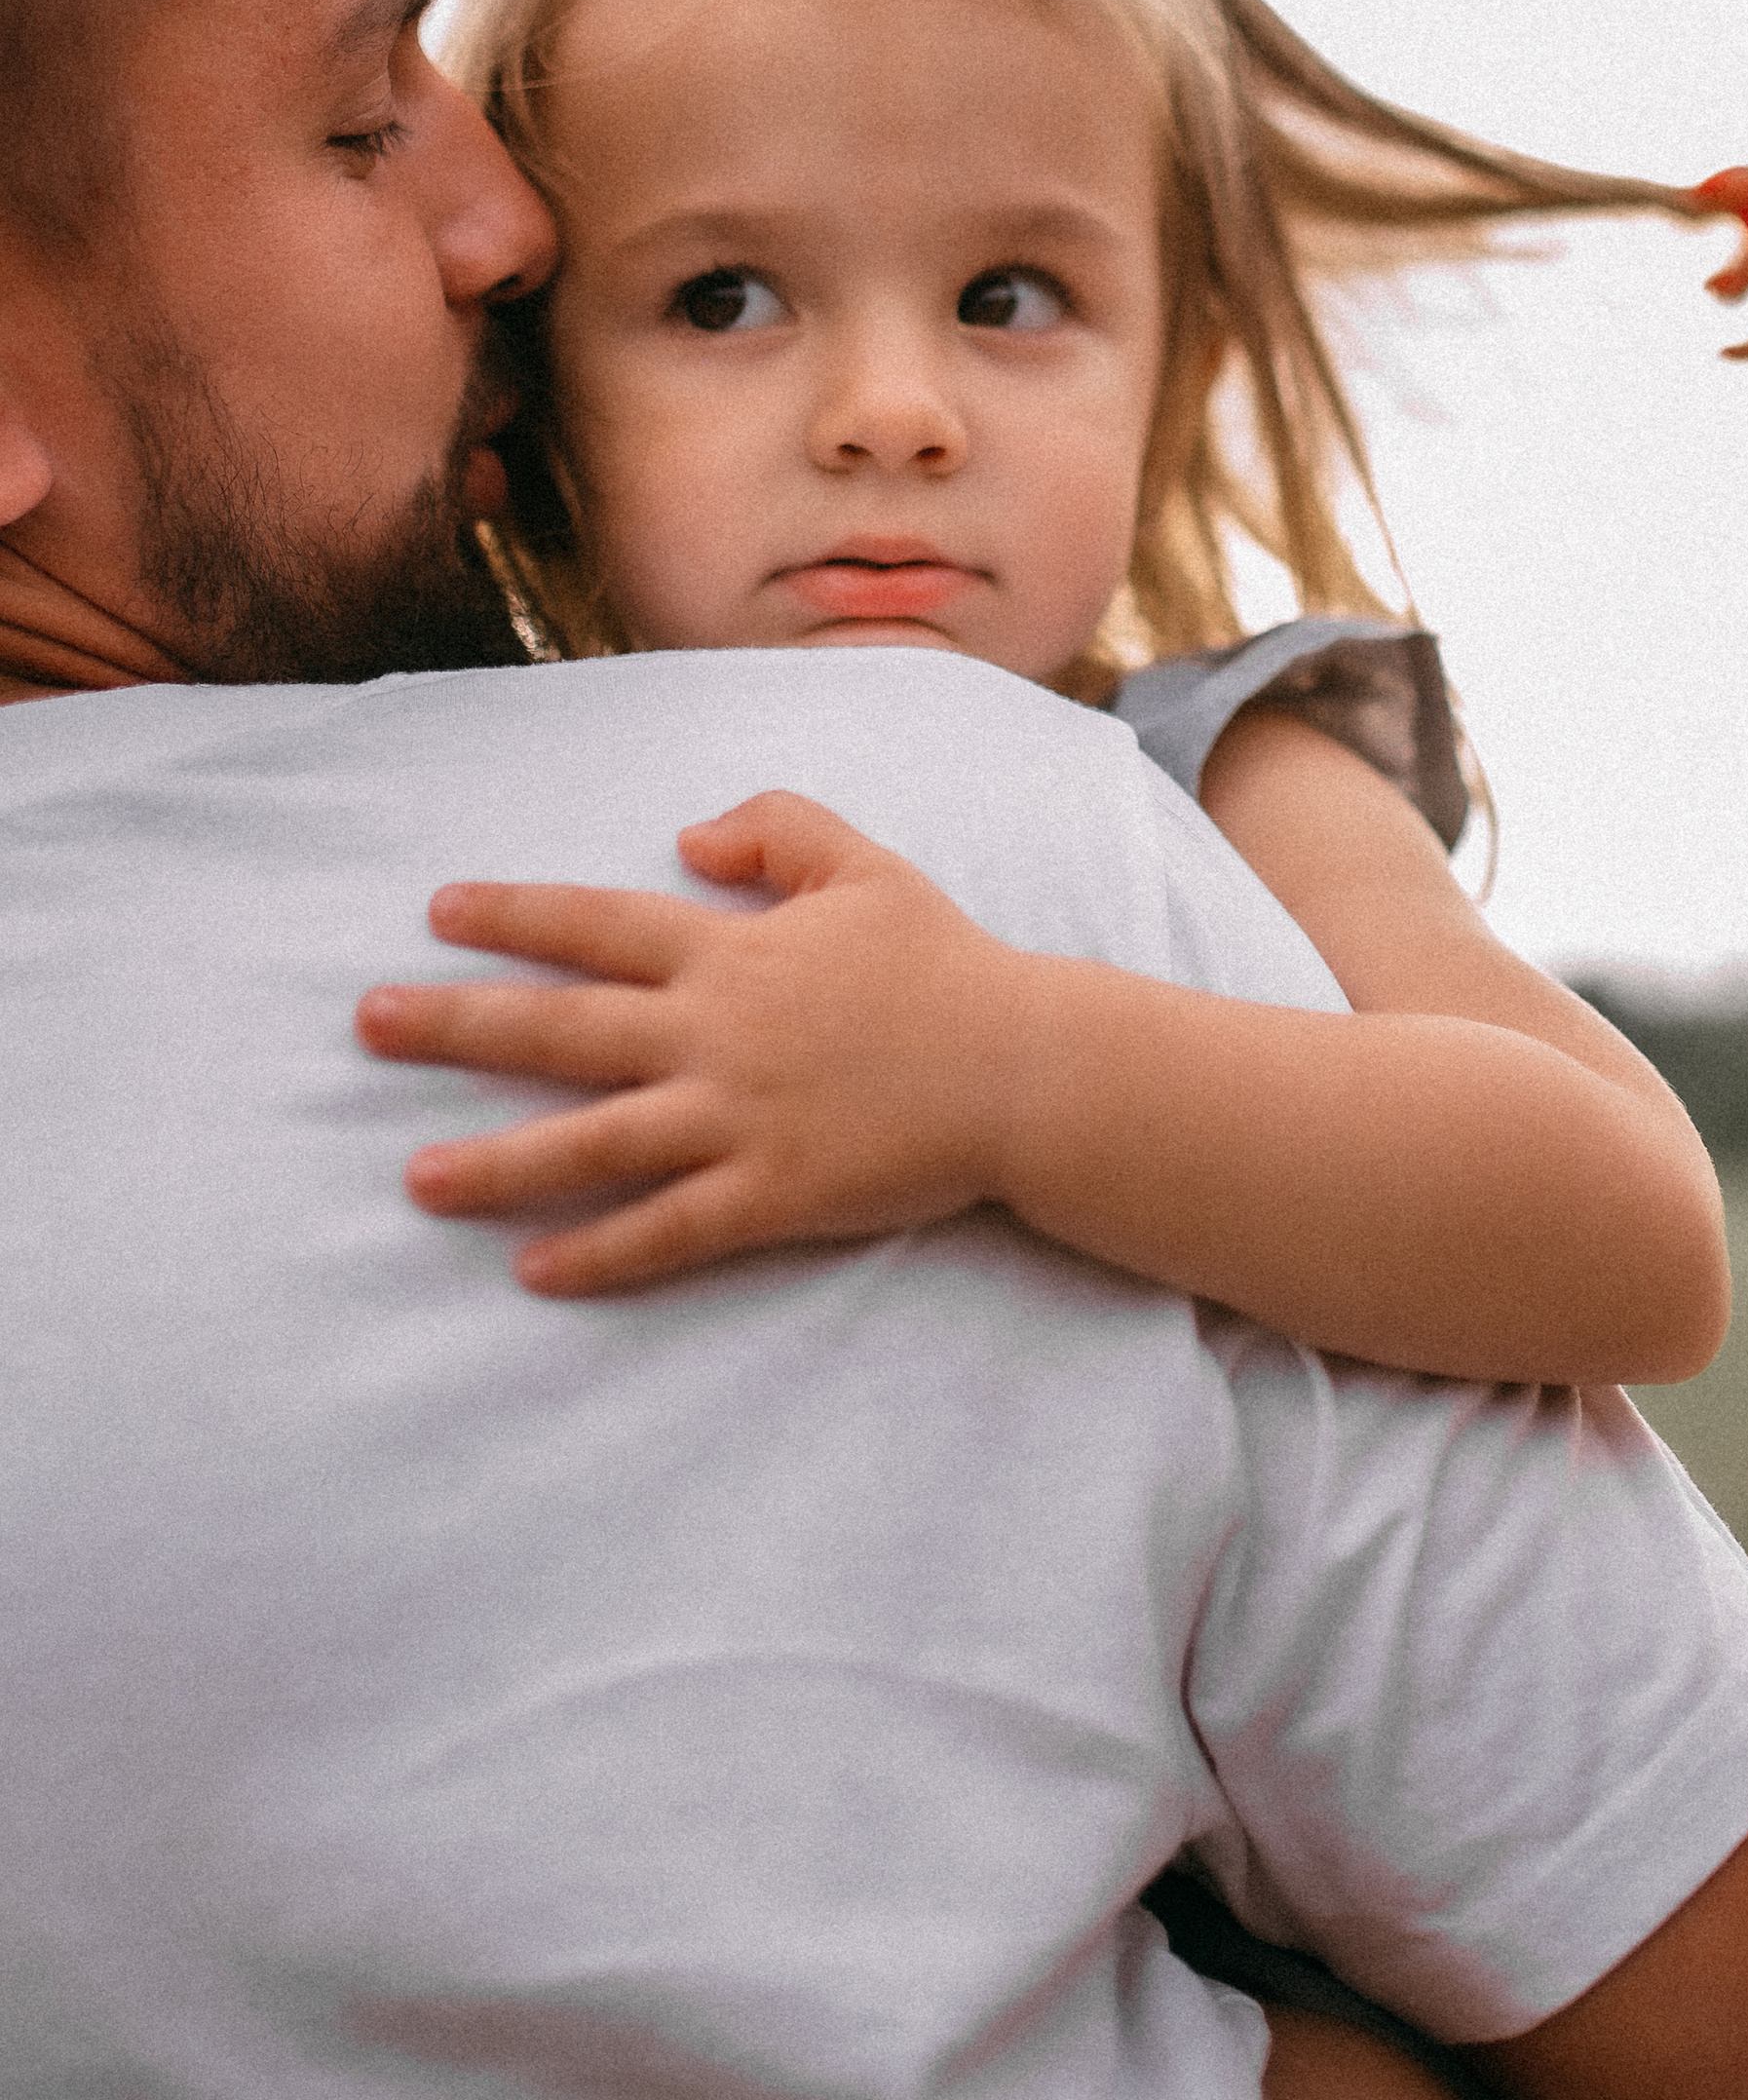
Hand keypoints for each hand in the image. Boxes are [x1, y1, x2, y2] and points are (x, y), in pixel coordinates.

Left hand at [355, 791, 1024, 1295]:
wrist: (1026, 1066)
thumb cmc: (947, 964)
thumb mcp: (865, 864)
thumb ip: (776, 830)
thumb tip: (686, 835)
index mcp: (732, 951)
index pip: (597, 925)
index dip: (513, 916)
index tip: (438, 913)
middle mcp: (716, 1032)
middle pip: (561, 1027)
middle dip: (457, 1023)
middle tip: (368, 1024)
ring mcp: (739, 1118)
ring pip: (592, 1142)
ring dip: (497, 1160)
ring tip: (415, 1177)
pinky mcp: (772, 1194)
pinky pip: (668, 1229)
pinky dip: (600, 1252)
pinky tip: (533, 1269)